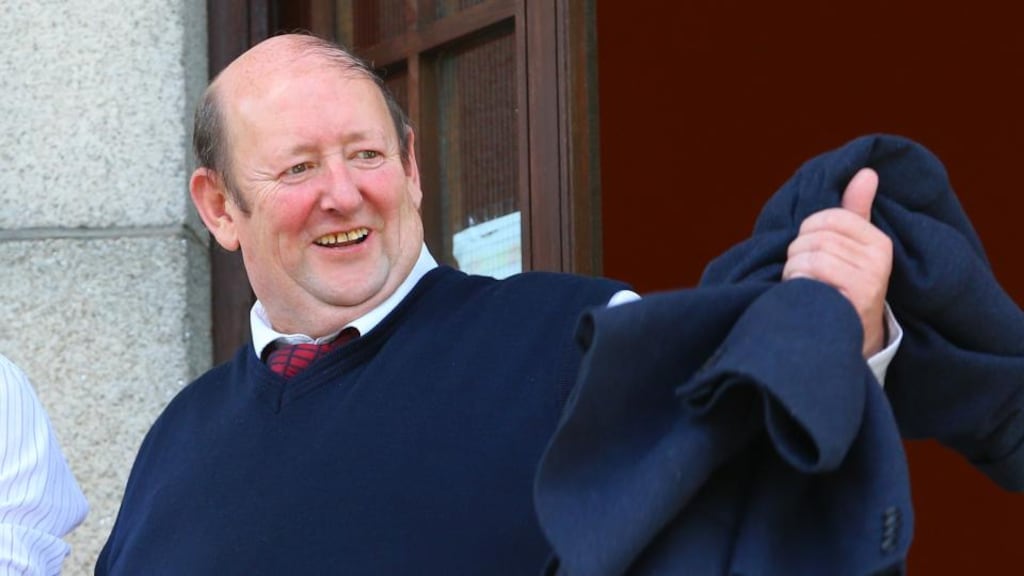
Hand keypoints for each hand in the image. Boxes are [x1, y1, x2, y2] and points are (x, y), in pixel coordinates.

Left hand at [782, 168, 892, 356]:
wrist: (849, 341)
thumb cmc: (842, 290)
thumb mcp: (851, 250)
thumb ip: (855, 210)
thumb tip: (866, 173)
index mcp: (877, 241)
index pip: (827, 217)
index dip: (807, 233)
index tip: (811, 252)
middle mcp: (879, 257)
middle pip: (814, 235)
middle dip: (798, 253)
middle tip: (805, 274)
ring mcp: (871, 276)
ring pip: (810, 252)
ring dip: (795, 270)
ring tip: (807, 287)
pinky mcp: (859, 293)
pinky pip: (814, 270)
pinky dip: (798, 282)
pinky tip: (807, 295)